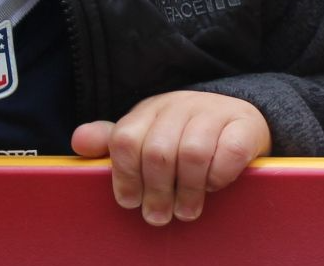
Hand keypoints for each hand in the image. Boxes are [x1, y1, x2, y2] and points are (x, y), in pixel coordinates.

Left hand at [71, 91, 270, 224]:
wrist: (238, 117)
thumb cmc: (183, 134)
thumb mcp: (146, 134)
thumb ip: (112, 142)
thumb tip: (78, 142)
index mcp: (150, 109)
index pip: (125, 139)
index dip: (124, 176)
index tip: (130, 202)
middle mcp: (180, 105)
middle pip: (158, 152)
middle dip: (156, 192)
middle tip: (159, 217)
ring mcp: (214, 112)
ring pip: (192, 153)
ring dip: (188, 191)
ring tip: (186, 212)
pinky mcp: (244, 125)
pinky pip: (228, 153)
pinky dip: (218, 176)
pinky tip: (213, 187)